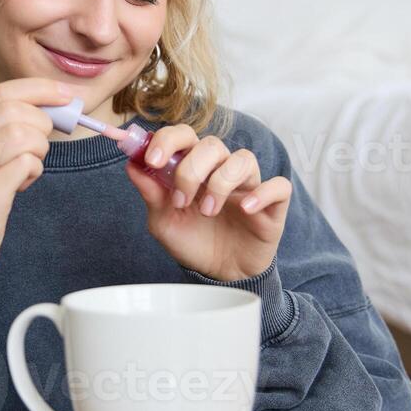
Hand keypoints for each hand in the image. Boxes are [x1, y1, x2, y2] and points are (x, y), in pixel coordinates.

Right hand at [0, 78, 74, 305]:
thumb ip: (5, 125)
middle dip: (42, 126)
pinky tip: (21, 184)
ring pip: (24, 135)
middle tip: (39, 148)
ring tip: (25, 170)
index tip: (65, 95)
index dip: (40, 90)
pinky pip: (27, 164)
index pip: (2, 92)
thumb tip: (53, 101)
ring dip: (38, 152)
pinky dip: (34, 171)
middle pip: (16, 111)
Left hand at [124, 124, 292, 281]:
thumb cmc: (193, 242)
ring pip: (243, 159)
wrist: (219, 275)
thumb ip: (151, 194)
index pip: (184, 135)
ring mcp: (249, 185)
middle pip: (212, 144)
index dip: (168, 140)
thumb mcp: (164, 223)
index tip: (153, 160)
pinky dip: (262, 194)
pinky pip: (278, 186)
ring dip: (221, 183)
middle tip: (181, 200)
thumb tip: (132, 164)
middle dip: (191, 169)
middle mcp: (222, 170)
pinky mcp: (273, 204)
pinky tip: (246, 210)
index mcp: (194, 167)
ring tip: (208, 211)